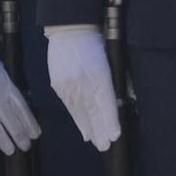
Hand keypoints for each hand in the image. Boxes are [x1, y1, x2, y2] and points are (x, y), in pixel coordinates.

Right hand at [43, 25, 119, 151]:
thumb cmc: (94, 42)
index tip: (115, 136)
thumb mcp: (109, 59)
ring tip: (95, 142)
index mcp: (98, 75)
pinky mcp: (59, 86)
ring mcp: (68, 86)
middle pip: (93, 112)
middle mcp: (82, 83)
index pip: (106, 104)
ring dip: (89, 128)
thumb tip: (116, 103)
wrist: (68, 30)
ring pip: (80, 112)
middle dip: (100, 131)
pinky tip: (83, 129)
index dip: (110, 121)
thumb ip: (111, 82)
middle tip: (105, 146)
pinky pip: (70, 107)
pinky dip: (78, 119)